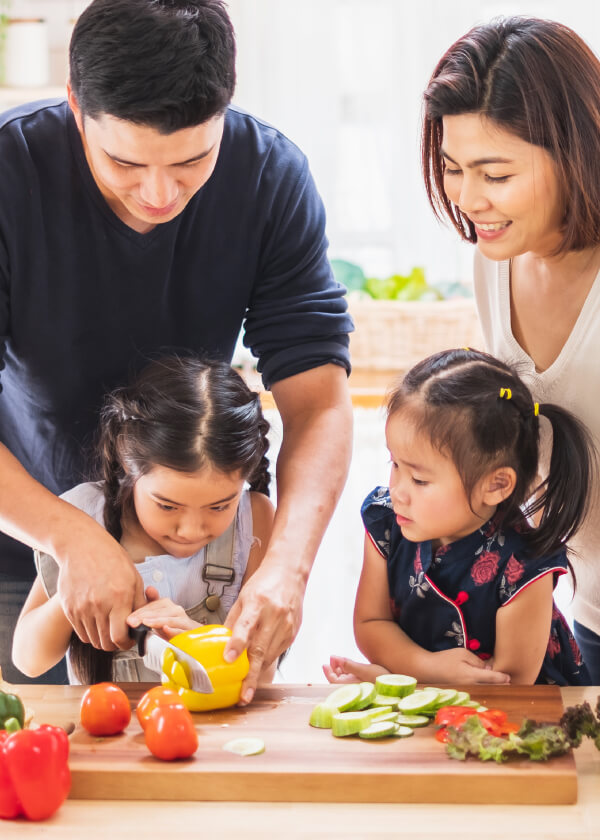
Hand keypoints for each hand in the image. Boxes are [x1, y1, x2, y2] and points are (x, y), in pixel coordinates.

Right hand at [56, 521, 145, 650]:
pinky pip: (81, 633)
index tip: (130, 639)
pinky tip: (97, 622)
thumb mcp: (134, 577)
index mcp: (119, 598)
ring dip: (103, 639)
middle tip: (120, 635)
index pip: (120, 637)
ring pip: (93, 640)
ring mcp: (81, 608)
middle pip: (106, 643)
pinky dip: (90, 633)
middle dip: (116, 643)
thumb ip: (139, 603)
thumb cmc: (112, 559)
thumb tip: (143, 624)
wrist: (81, 546)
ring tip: (109, 627)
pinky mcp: (69, 608)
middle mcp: (98, 606)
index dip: (127, 643)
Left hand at [127, 587, 197, 638]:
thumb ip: (151, 604)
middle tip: (132, 622)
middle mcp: (176, 610)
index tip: (129, 619)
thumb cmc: (171, 627)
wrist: (188, 636)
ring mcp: (184, 621)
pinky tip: (165, 629)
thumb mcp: (157, 616)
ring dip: (157, 621)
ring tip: (146, 622)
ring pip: (170, 619)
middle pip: (160, 611)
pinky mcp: (189, 632)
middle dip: (145, 616)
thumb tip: (149, 588)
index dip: (140, 612)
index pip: (152, 605)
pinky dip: (173, 631)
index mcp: (167, 605)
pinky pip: (181, 631)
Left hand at [224, 561, 302, 704]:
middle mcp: (274, 614)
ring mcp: (286, 625)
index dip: (237, 644)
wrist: (290, 573)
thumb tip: (221, 644)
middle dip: (251, 675)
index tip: (227, 659)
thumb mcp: (243, 597)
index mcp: (257, 602)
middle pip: (260, 649)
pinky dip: (267, 661)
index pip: (246, 626)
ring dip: (258, 673)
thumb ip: (234, 621)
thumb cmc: (264, 583)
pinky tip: (259, 666)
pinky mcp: (293, 632)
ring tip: (247, 689)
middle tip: (242, 696)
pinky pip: (277, 652)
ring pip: (270, 655)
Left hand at [323, 655, 389, 683]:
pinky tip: (348, 664)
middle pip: (336, 680)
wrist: (396, 688)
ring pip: (343, 678)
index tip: (324, 663)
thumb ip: (348, 664)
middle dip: (333, 668)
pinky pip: (350, 678)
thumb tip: (333, 657)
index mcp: (349, 688)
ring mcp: (357, 687)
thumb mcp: (364, 670)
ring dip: (340, 669)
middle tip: (333, 657)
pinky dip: (347, 671)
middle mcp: (351, 689)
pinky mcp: (362, 685)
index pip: (332, 681)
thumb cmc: (380, 681)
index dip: (327, 672)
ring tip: (339, 659)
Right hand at [426, 648, 509, 684]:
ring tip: (502, 684)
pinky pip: (477, 690)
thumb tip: (488, 670)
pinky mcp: (463, 691)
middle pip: (490, 687)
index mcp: (471, 675)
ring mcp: (467, 690)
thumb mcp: (462, 654)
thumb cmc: (445, 659)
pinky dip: (485, 688)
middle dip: (500, 685)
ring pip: (485, 690)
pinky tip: (488, 685)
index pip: (491, 678)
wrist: (429, 669)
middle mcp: (471, 686)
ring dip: (493, 687)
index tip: (509, 677)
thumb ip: (477, 662)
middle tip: (510, 682)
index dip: (501, 678)